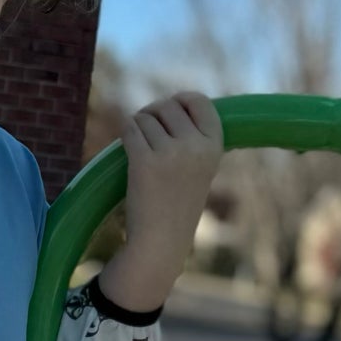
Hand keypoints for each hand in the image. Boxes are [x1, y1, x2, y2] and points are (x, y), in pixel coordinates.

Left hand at [99, 91, 224, 317]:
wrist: (161, 241)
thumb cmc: (177, 206)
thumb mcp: (199, 169)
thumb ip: (193, 138)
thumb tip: (173, 104)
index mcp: (214, 145)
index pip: (199, 101)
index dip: (180, 100)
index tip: (168, 110)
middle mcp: (195, 145)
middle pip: (168, 106)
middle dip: (153, 114)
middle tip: (146, 133)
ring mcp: (170, 152)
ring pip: (146, 117)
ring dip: (138, 126)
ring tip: (138, 147)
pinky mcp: (144, 160)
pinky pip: (130, 128)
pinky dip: (126, 133)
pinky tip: (126, 145)